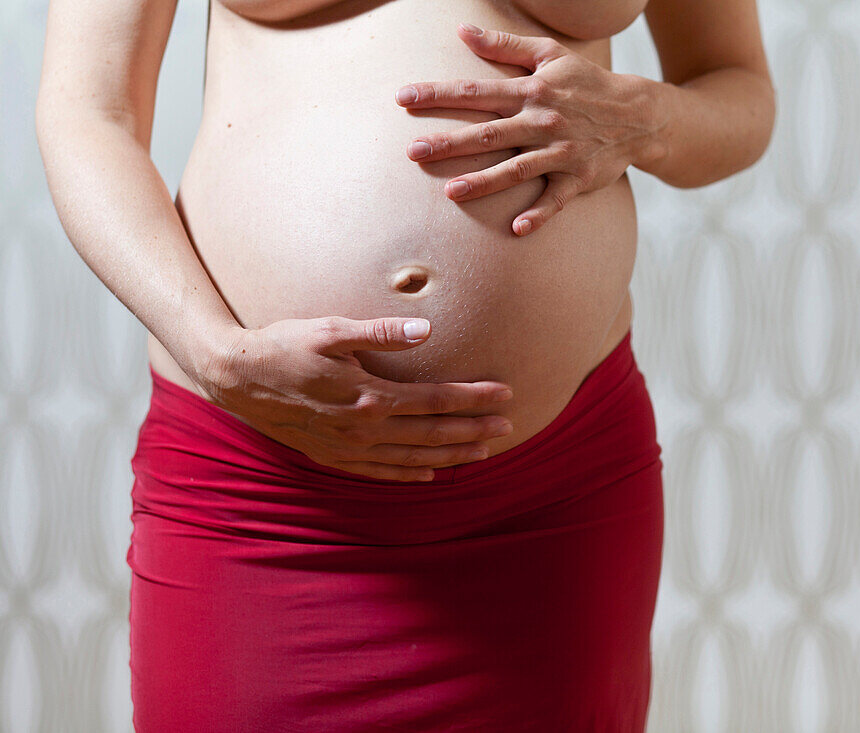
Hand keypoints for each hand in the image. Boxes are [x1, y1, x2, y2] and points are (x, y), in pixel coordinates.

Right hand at [193, 316, 514, 481]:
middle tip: (509, 426)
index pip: (437, 400)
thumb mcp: (332, 329)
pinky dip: (410, 474)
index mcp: (370, 396)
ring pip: (413, 457)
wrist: (236, 378)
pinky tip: (431, 474)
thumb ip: (382, 332)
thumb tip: (426, 329)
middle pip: (433, 433)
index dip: (474, 398)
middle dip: (474, 429)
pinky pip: (381, 471)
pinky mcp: (333, 456)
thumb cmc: (284, 345)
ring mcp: (349, 448)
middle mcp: (365, 428)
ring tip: (484, 451)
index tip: (505, 394)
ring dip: (452, 455)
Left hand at [395, 22, 656, 235]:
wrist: (639, 114)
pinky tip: (517, 228)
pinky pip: (556, 199)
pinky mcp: (578, 178)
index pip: (475, 92)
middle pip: (488, 133)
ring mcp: (561, 152)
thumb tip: (463, 32)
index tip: (404, 99)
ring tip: (451, 192)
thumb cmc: (588, 83)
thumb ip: (505, 46)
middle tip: (412, 152)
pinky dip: (539, 214)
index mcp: (531, 91)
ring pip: (516, 169)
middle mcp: (542, 122)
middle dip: (449, 142)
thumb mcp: (550, 55)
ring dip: (484, 181)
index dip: (438, 94)